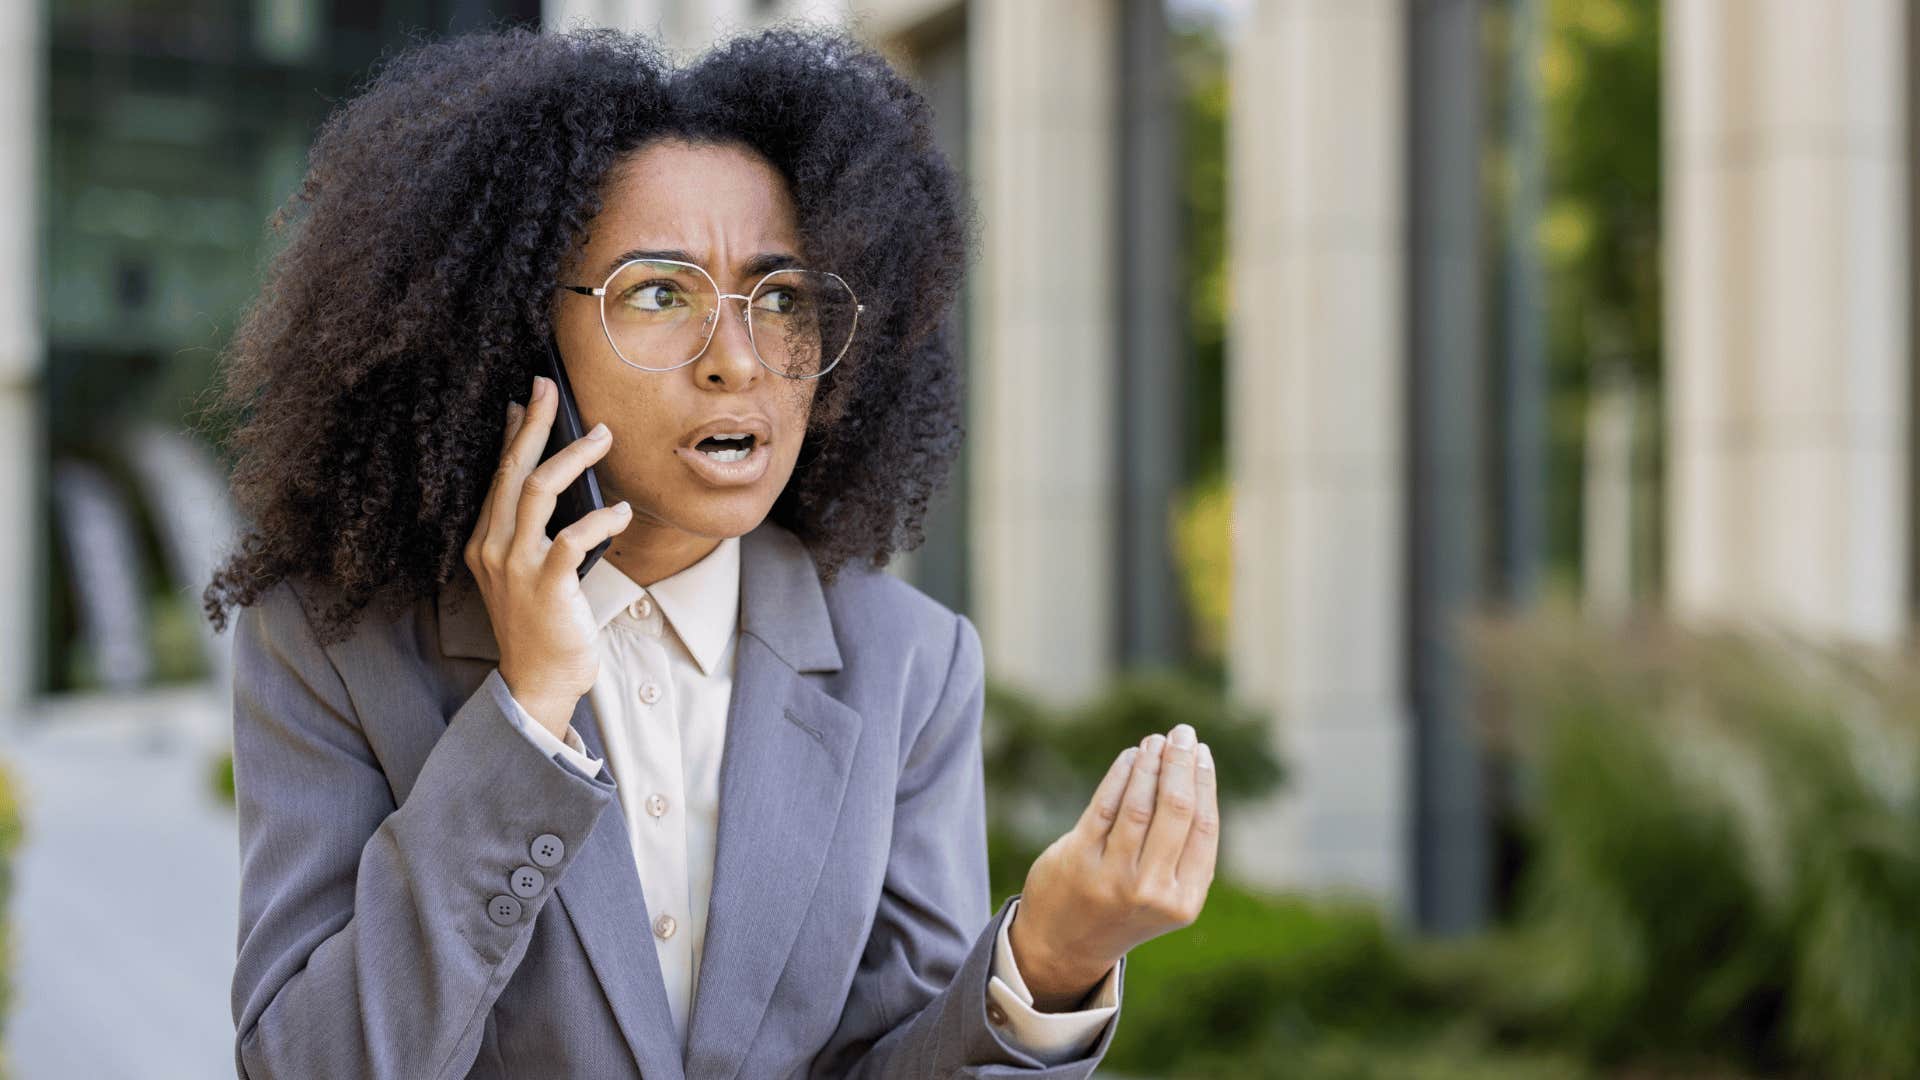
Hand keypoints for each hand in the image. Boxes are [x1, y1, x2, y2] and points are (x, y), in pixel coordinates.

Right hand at [462, 374, 632, 738]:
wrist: (537, 681)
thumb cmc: (541, 624)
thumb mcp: (526, 570)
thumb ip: (533, 530)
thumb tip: (553, 482)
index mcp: (485, 541)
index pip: (499, 475)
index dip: (514, 433)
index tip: (528, 398)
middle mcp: (493, 547)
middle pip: (512, 470)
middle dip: (533, 424)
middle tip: (551, 387)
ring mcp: (516, 566)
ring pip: (538, 491)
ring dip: (572, 457)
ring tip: (603, 436)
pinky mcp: (546, 586)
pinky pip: (572, 538)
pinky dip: (602, 518)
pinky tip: (623, 511)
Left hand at [1008, 723, 1218, 1009]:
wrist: (1066, 945)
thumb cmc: (1125, 906)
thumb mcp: (1165, 893)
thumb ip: (1182, 848)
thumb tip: (1192, 771)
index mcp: (1183, 900)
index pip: (1205, 828)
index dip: (1205, 783)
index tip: (1202, 752)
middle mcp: (1151, 891)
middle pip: (1176, 810)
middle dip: (1181, 763)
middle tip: (1183, 733)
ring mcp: (1113, 877)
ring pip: (1140, 805)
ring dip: (1150, 764)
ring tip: (1155, 741)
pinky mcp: (1079, 861)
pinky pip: (1105, 806)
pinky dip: (1120, 775)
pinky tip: (1130, 757)